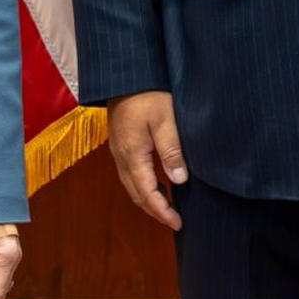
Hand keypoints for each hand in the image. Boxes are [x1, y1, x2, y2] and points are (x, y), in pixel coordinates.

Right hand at [106, 90, 184, 230]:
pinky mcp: (120, 143)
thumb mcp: (165, 120)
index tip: (178, 223)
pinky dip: (143, 185)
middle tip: (175, 220)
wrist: (125, 75)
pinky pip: (130, 173)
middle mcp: (121, 157)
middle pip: (136, 194)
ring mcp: (118, 150)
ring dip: (148, 198)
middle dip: (155, 210)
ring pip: (132, 185)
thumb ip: (172, 150)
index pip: (147, 193)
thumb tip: (179, 180)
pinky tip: (158, 182)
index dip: (162, 211)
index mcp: (132, 154)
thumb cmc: (147, 93)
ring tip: (169, 206)